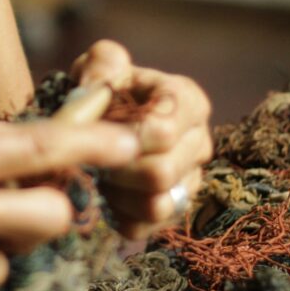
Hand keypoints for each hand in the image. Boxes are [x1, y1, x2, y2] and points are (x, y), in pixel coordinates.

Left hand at [72, 39, 212, 239]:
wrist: (105, 118)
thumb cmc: (106, 88)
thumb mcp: (101, 63)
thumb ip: (103, 63)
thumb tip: (98, 87)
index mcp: (186, 100)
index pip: (162, 131)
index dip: (124, 137)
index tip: (98, 132)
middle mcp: (198, 142)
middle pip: (161, 173)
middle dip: (117, 169)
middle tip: (91, 158)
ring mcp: (190, 180)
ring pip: (157, 205)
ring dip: (118, 194)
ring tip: (99, 175)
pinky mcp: (174, 210)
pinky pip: (147, 227)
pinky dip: (119, 216)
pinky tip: (106, 194)